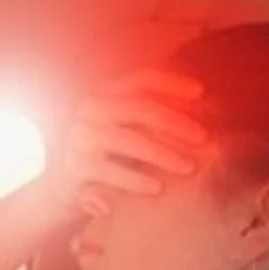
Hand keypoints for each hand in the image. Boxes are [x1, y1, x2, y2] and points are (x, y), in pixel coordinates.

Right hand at [45, 70, 208, 215]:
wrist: (66, 190)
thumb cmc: (109, 156)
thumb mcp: (129, 130)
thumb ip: (153, 118)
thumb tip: (202, 104)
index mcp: (105, 93)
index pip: (142, 79)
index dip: (172, 83)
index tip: (202, 93)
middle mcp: (89, 109)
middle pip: (139, 108)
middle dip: (175, 122)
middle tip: (203, 138)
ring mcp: (79, 137)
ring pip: (128, 139)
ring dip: (162, 153)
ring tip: (188, 168)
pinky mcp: (73, 167)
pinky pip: (110, 171)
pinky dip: (135, 180)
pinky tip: (158, 188)